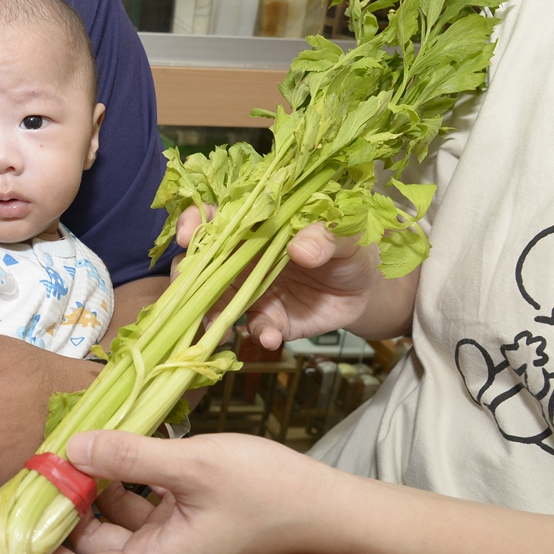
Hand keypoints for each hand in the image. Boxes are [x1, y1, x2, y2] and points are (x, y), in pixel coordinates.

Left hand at [42, 429, 342, 553]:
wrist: (324, 504)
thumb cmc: (265, 489)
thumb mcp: (191, 464)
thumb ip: (129, 456)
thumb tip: (72, 447)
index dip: (46, 547)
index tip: (29, 505)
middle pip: (92, 545)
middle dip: (67, 508)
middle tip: (49, 463)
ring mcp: (173, 543)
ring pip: (115, 523)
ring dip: (95, 489)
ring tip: (80, 446)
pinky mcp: (186, 524)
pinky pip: (141, 508)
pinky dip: (126, 482)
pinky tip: (122, 445)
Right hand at [174, 207, 413, 348]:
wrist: (366, 291)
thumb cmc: (350, 251)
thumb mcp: (347, 236)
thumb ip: (327, 236)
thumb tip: (300, 247)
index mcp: (257, 226)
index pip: (216, 217)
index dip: (194, 222)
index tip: (188, 235)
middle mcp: (243, 257)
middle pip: (201, 261)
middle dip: (187, 273)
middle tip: (188, 284)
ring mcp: (250, 290)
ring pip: (213, 300)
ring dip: (209, 314)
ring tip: (221, 327)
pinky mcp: (266, 319)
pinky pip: (253, 327)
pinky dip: (259, 333)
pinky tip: (271, 336)